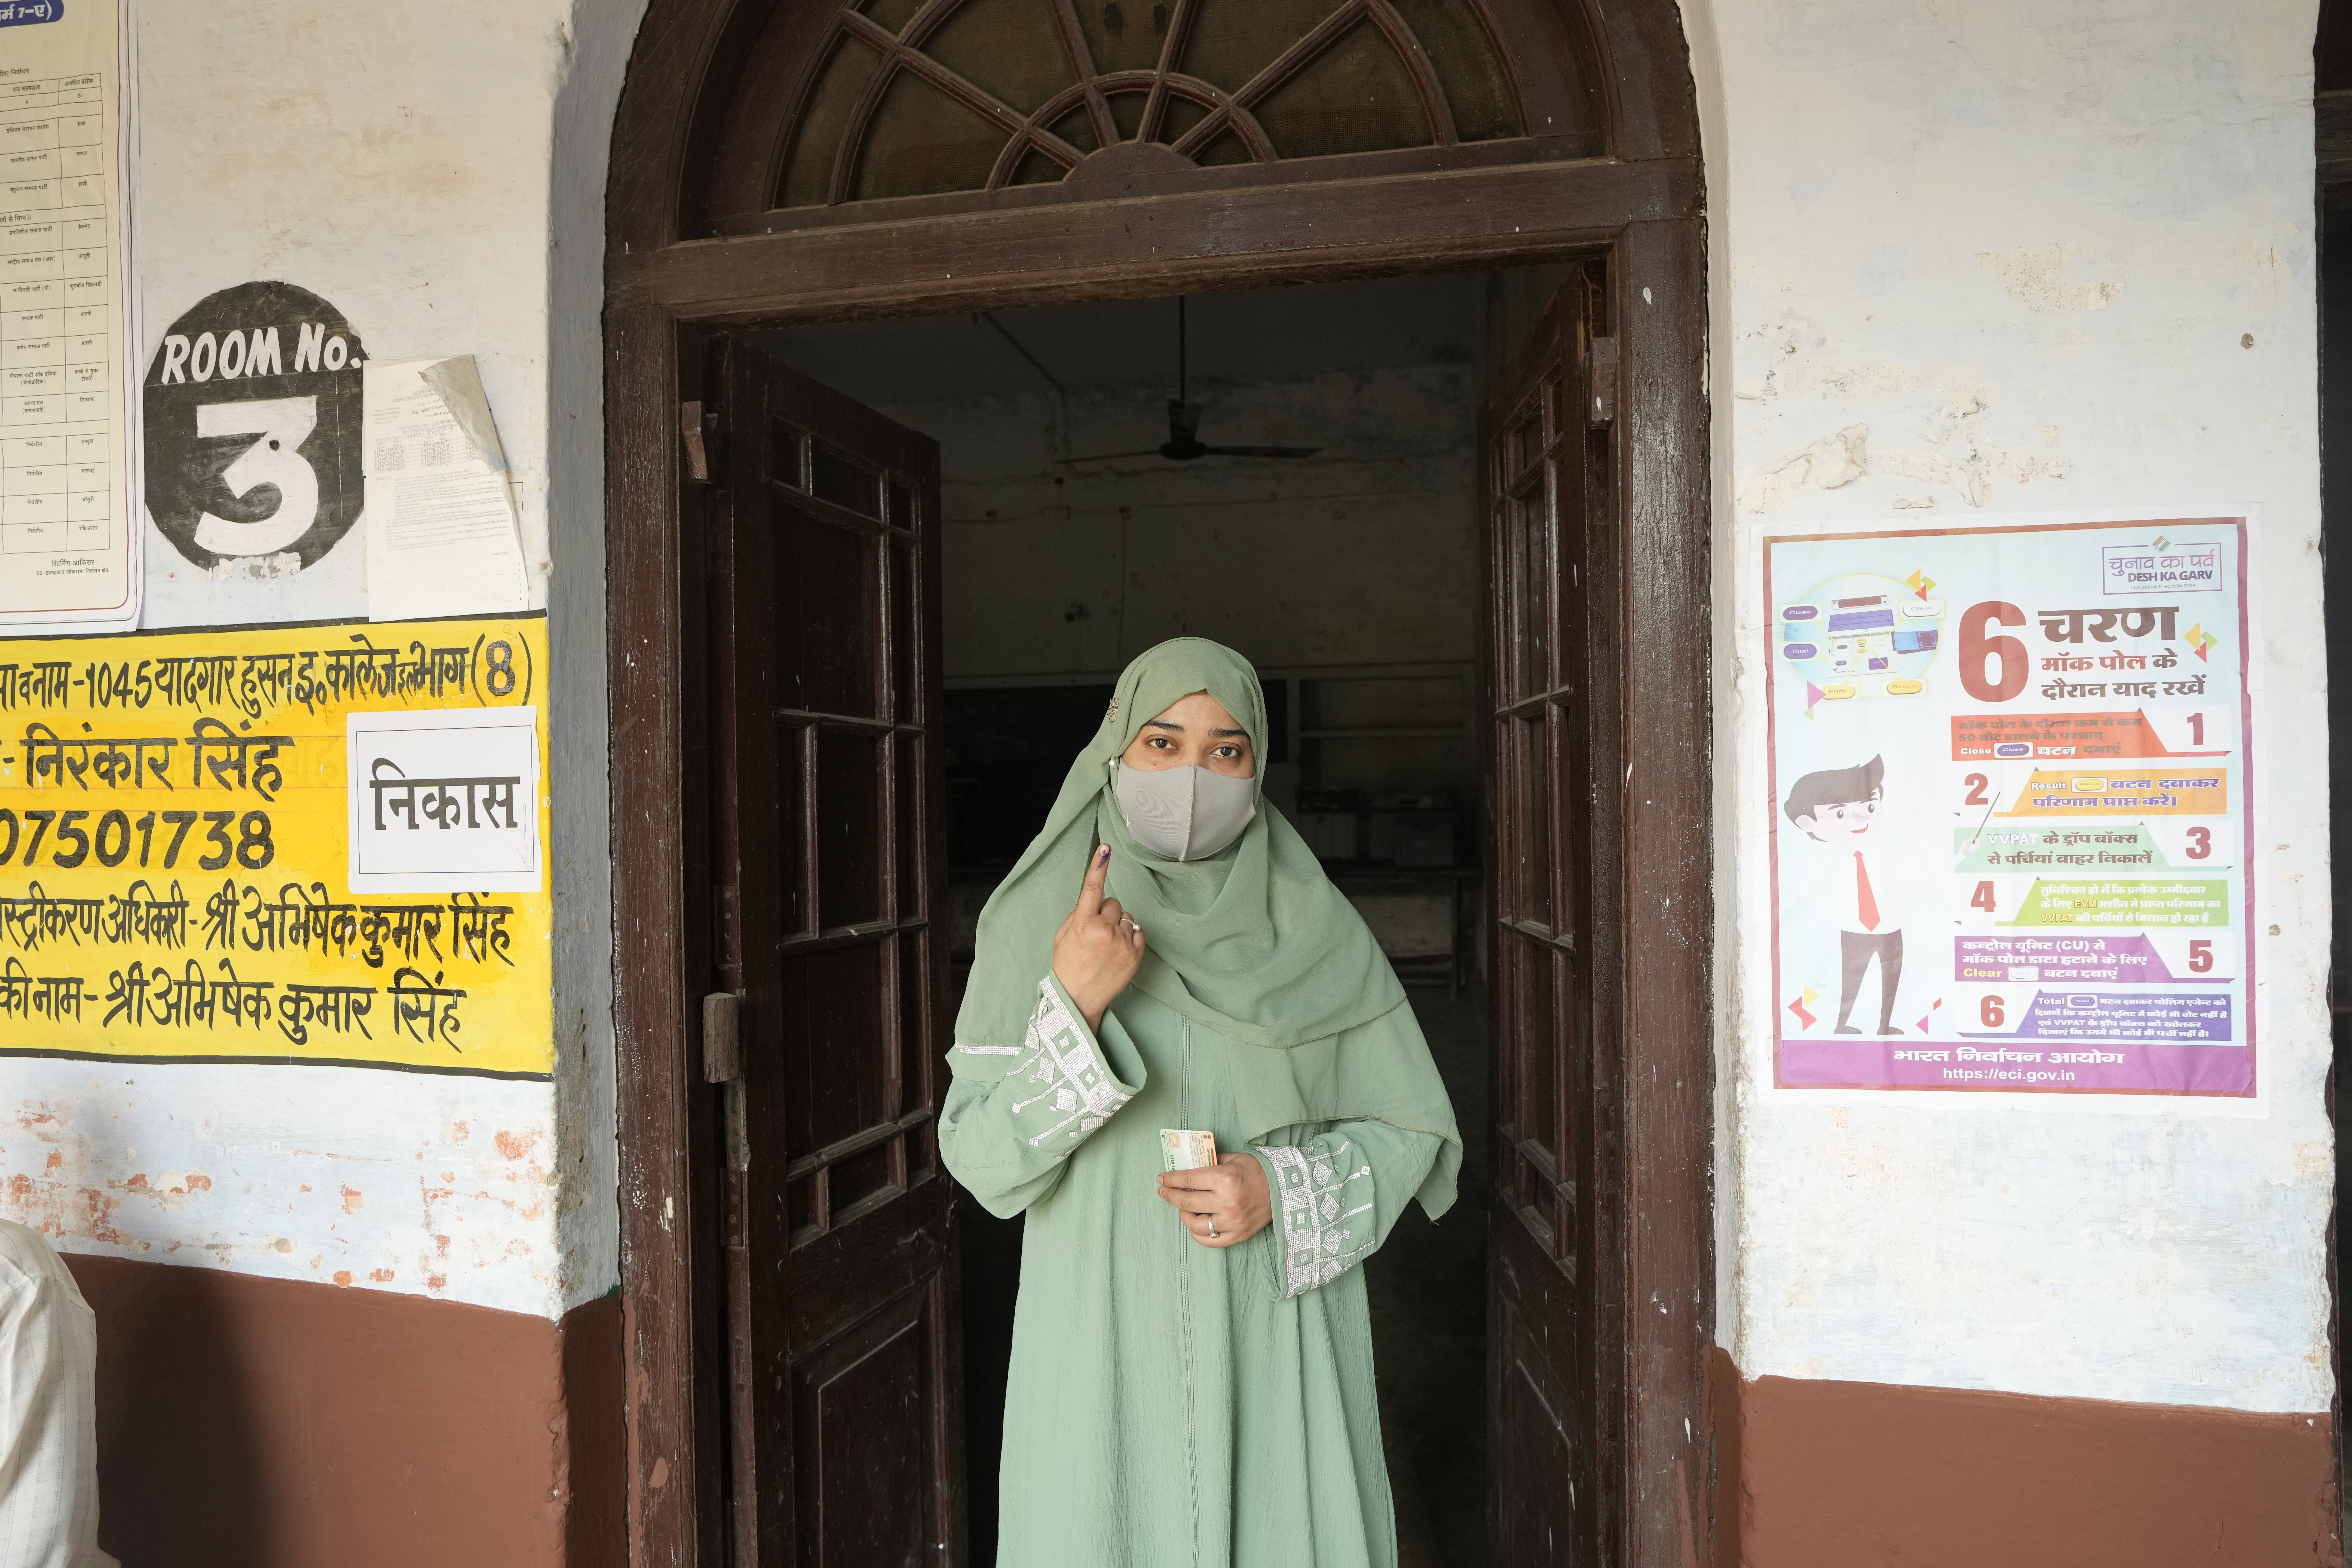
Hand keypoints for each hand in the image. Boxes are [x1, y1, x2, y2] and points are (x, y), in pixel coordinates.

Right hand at [1052, 845, 1144, 1031]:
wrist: (1078, 1000)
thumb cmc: (1067, 967)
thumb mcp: (1062, 936)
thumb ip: (1078, 914)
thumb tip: (1095, 902)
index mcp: (1083, 924)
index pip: (1092, 888)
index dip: (1098, 866)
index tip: (1105, 849)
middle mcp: (1104, 931)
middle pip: (1113, 902)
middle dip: (1105, 912)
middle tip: (1096, 932)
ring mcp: (1122, 943)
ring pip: (1126, 917)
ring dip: (1118, 925)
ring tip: (1106, 945)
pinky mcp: (1136, 955)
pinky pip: (1137, 932)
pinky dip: (1129, 937)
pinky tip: (1117, 950)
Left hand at [1156, 1151, 1270, 1248]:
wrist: (1284, 1189)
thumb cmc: (1257, 1171)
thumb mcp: (1232, 1159)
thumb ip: (1209, 1164)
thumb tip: (1187, 1168)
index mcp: (1225, 1179)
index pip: (1188, 1180)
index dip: (1171, 1179)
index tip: (1161, 1178)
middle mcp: (1227, 1202)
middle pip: (1186, 1202)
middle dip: (1170, 1195)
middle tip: (1164, 1191)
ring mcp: (1232, 1222)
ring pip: (1195, 1225)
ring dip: (1183, 1215)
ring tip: (1183, 1208)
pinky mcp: (1238, 1235)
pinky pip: (1210, 1240)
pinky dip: (1198, 1233)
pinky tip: (1194, 1224)